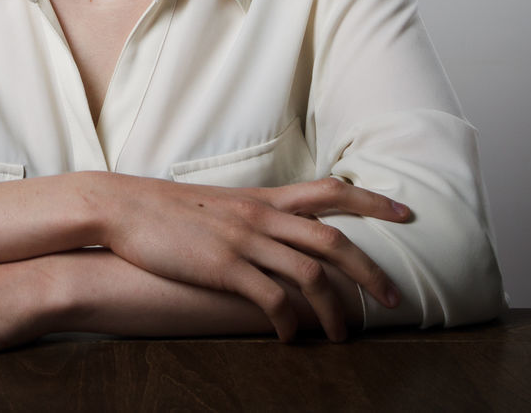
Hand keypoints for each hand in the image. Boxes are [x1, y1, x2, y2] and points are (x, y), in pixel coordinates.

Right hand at [95, 174, 408, 342]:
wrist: (124, 207)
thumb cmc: (168, 210)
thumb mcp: (219, 204)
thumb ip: (252, 215)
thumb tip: (278, 233)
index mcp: (263, 198)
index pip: (330, 191)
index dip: (373, 201)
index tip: (406, 213)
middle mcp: (261, 216)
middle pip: (334, 240)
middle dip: (371, 271)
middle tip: (394, 299)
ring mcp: (244, 241)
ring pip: (311, 275)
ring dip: (334, 311)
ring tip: (340, 337)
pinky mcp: (224, 268)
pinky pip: (272, 300)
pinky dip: (289, 324)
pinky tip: (289, 339)